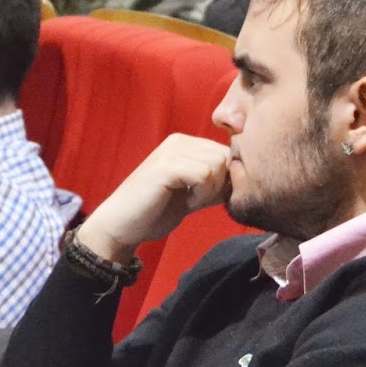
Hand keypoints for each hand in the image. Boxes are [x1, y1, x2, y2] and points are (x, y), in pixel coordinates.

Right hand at [76, 135, 231, 264]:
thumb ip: (215, 183)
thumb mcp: (194, 194)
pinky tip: (185, 202)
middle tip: (197, 200)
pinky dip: (201, 194)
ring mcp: (172, 150)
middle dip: (218, 184)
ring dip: (209, 190)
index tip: (205, 197)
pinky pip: (204, 174)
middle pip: (225, 157)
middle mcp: (180, 140)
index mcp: (186, 143)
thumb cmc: (156, 211)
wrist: (121, 226)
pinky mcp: (167, 165)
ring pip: (217, 165)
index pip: (226, 153)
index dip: (224, 180)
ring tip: (189, 200)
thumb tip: (244, 179)